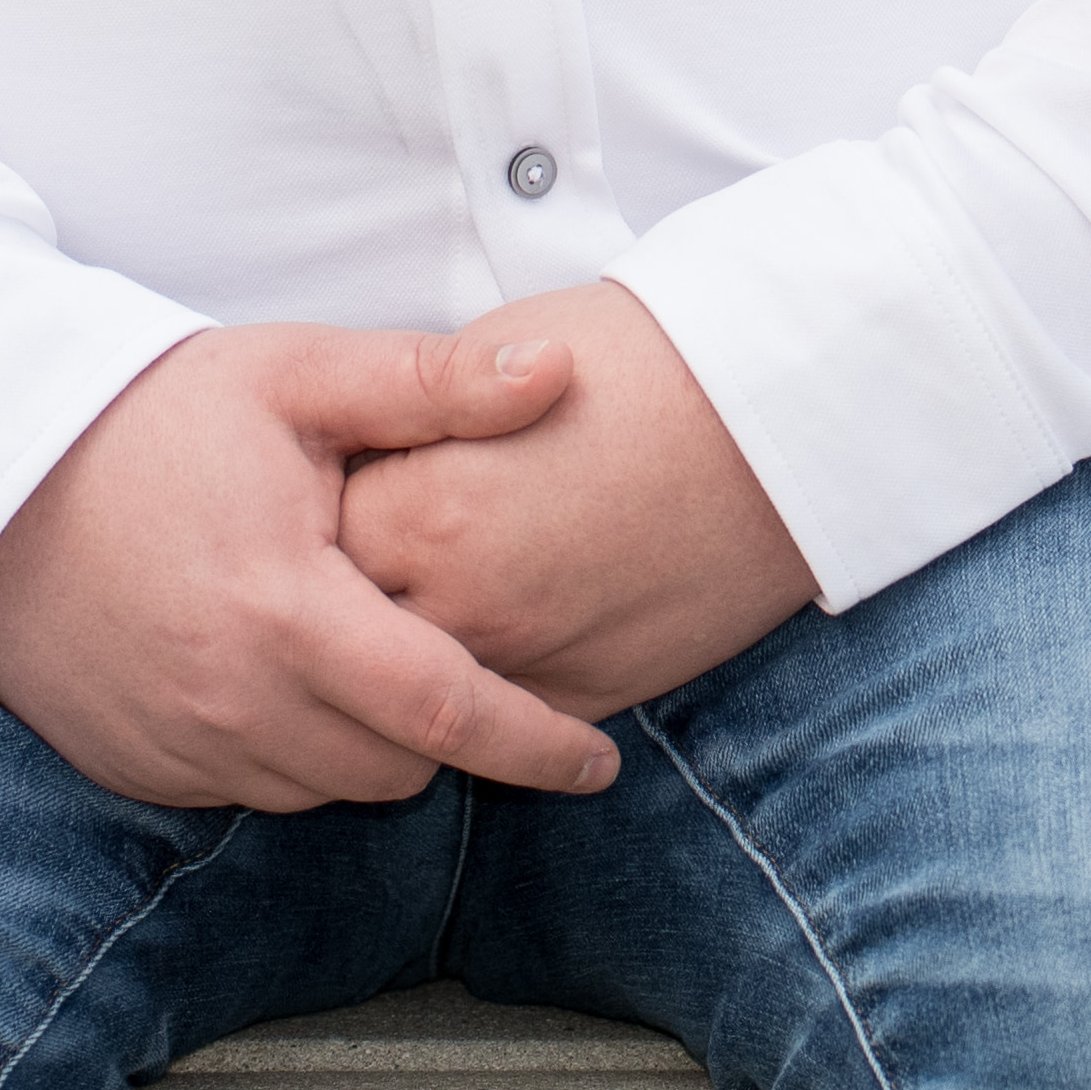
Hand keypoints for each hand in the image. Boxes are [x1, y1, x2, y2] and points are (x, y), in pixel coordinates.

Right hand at [0, 318, 618, 811]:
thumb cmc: (153, 413)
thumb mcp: (298, 375)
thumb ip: (434, 385)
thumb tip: (558, 374)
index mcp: (288, 608)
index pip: (445, 710)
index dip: (534, 745)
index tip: (599, 761)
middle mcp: (232, 699)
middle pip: (394, 765)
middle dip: (445, 729)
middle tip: (452, 651)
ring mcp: (176, 743)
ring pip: (325, 786)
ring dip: (365, 742)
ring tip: (363, 652)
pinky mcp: (135, 764)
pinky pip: (249, 789)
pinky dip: (288, 750)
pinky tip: (286, 675)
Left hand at [328, 283, 813, 717]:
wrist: (777, 414)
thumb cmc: (644, 363)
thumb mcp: (498, 366)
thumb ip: (414, 428)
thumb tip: (368, 453)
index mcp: (429, 511)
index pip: (312, 544)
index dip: (313, 517)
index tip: (320, 497)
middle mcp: (465, 604)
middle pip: (349, 634)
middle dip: (343, 603)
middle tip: (357, 561)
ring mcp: (529, 664)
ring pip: (415, 700)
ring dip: (402, 661)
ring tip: (416, 603)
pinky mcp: (589, 697)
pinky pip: (498, 726)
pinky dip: (479, 696)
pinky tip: (487, 644)